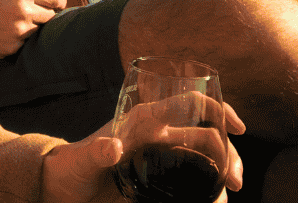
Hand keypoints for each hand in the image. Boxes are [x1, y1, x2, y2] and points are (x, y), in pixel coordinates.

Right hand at [0, 0, 67, 57]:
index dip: (58, 1)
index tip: (55, 4)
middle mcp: (22, 10)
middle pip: (50, 17)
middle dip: (42, 14)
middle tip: (25, 13)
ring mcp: (16, 31)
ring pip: (37, 32)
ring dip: (29, 28)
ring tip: (9, 22)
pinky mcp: (9, 48)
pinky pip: (23, 45)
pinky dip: (16, 40)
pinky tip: (1, 32)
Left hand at [41, 98, 244, 202]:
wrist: (60, 188)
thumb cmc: (69, 168)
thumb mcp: (81, 161)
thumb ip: (96, 152)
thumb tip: (113, 146)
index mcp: (143, 121)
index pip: (188, 104)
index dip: (216, 109)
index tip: (237, 127)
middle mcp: (157, 135)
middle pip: (207, 137)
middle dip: (229, 155)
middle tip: (236, 183)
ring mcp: (161, 158)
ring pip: (205, 160)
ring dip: (223, 175)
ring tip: (224, 200)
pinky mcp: (159, 181)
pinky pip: (192, 182)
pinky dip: (208, 192)